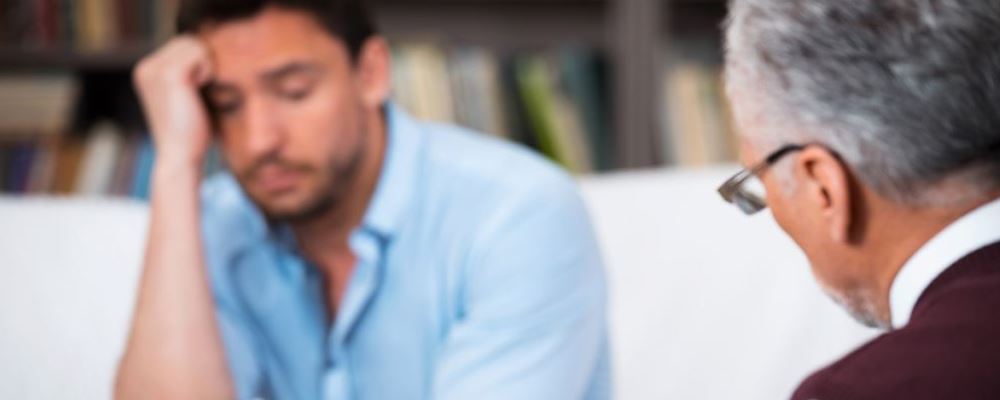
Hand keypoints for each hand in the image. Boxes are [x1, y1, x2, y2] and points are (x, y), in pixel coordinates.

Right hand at [134, 36, 214, 169]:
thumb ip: (189, 75)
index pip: (180, 46)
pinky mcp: (170, 74)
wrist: (180, 157)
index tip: (198, 89)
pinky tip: (201, 90)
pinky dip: (208, 70)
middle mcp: (145, 67)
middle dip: (203, 62)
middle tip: (202, 90)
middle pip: (187, 41)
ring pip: (194, 44)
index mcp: (145, 72)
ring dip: (206, 65)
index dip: (199, 63)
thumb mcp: (185, 98)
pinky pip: (199, 52)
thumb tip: (210, 53)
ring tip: (200, 91)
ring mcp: (155, 69)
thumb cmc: (189, 132)